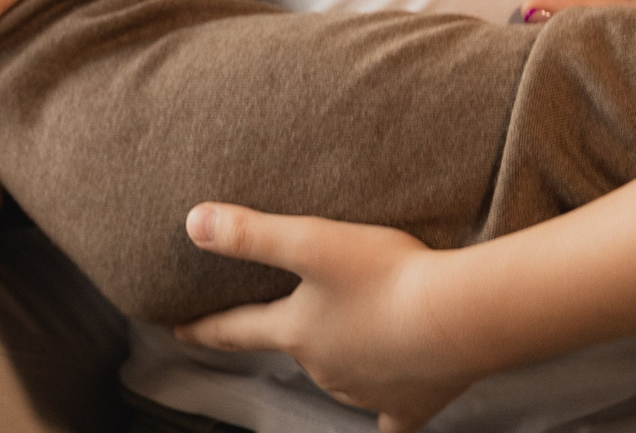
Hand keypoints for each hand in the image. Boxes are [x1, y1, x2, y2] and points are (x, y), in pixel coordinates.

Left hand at [177, 204, 473, 432]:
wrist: (457, 318)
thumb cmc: (386, 275)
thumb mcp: (312, 241)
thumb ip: (252, 233)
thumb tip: (192, 222)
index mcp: (297, 331)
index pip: (238, 330)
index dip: (206, 328)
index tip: (178, 331)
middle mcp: (323, 368)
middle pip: (298, 348)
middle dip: (299, 330)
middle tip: (315, 304)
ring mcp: (365, 393)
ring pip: (341, 374)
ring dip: (345, 353)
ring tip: (365, 322)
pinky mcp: (409, 405)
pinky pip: (391, 417)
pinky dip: (387, 407)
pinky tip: (394, 395)